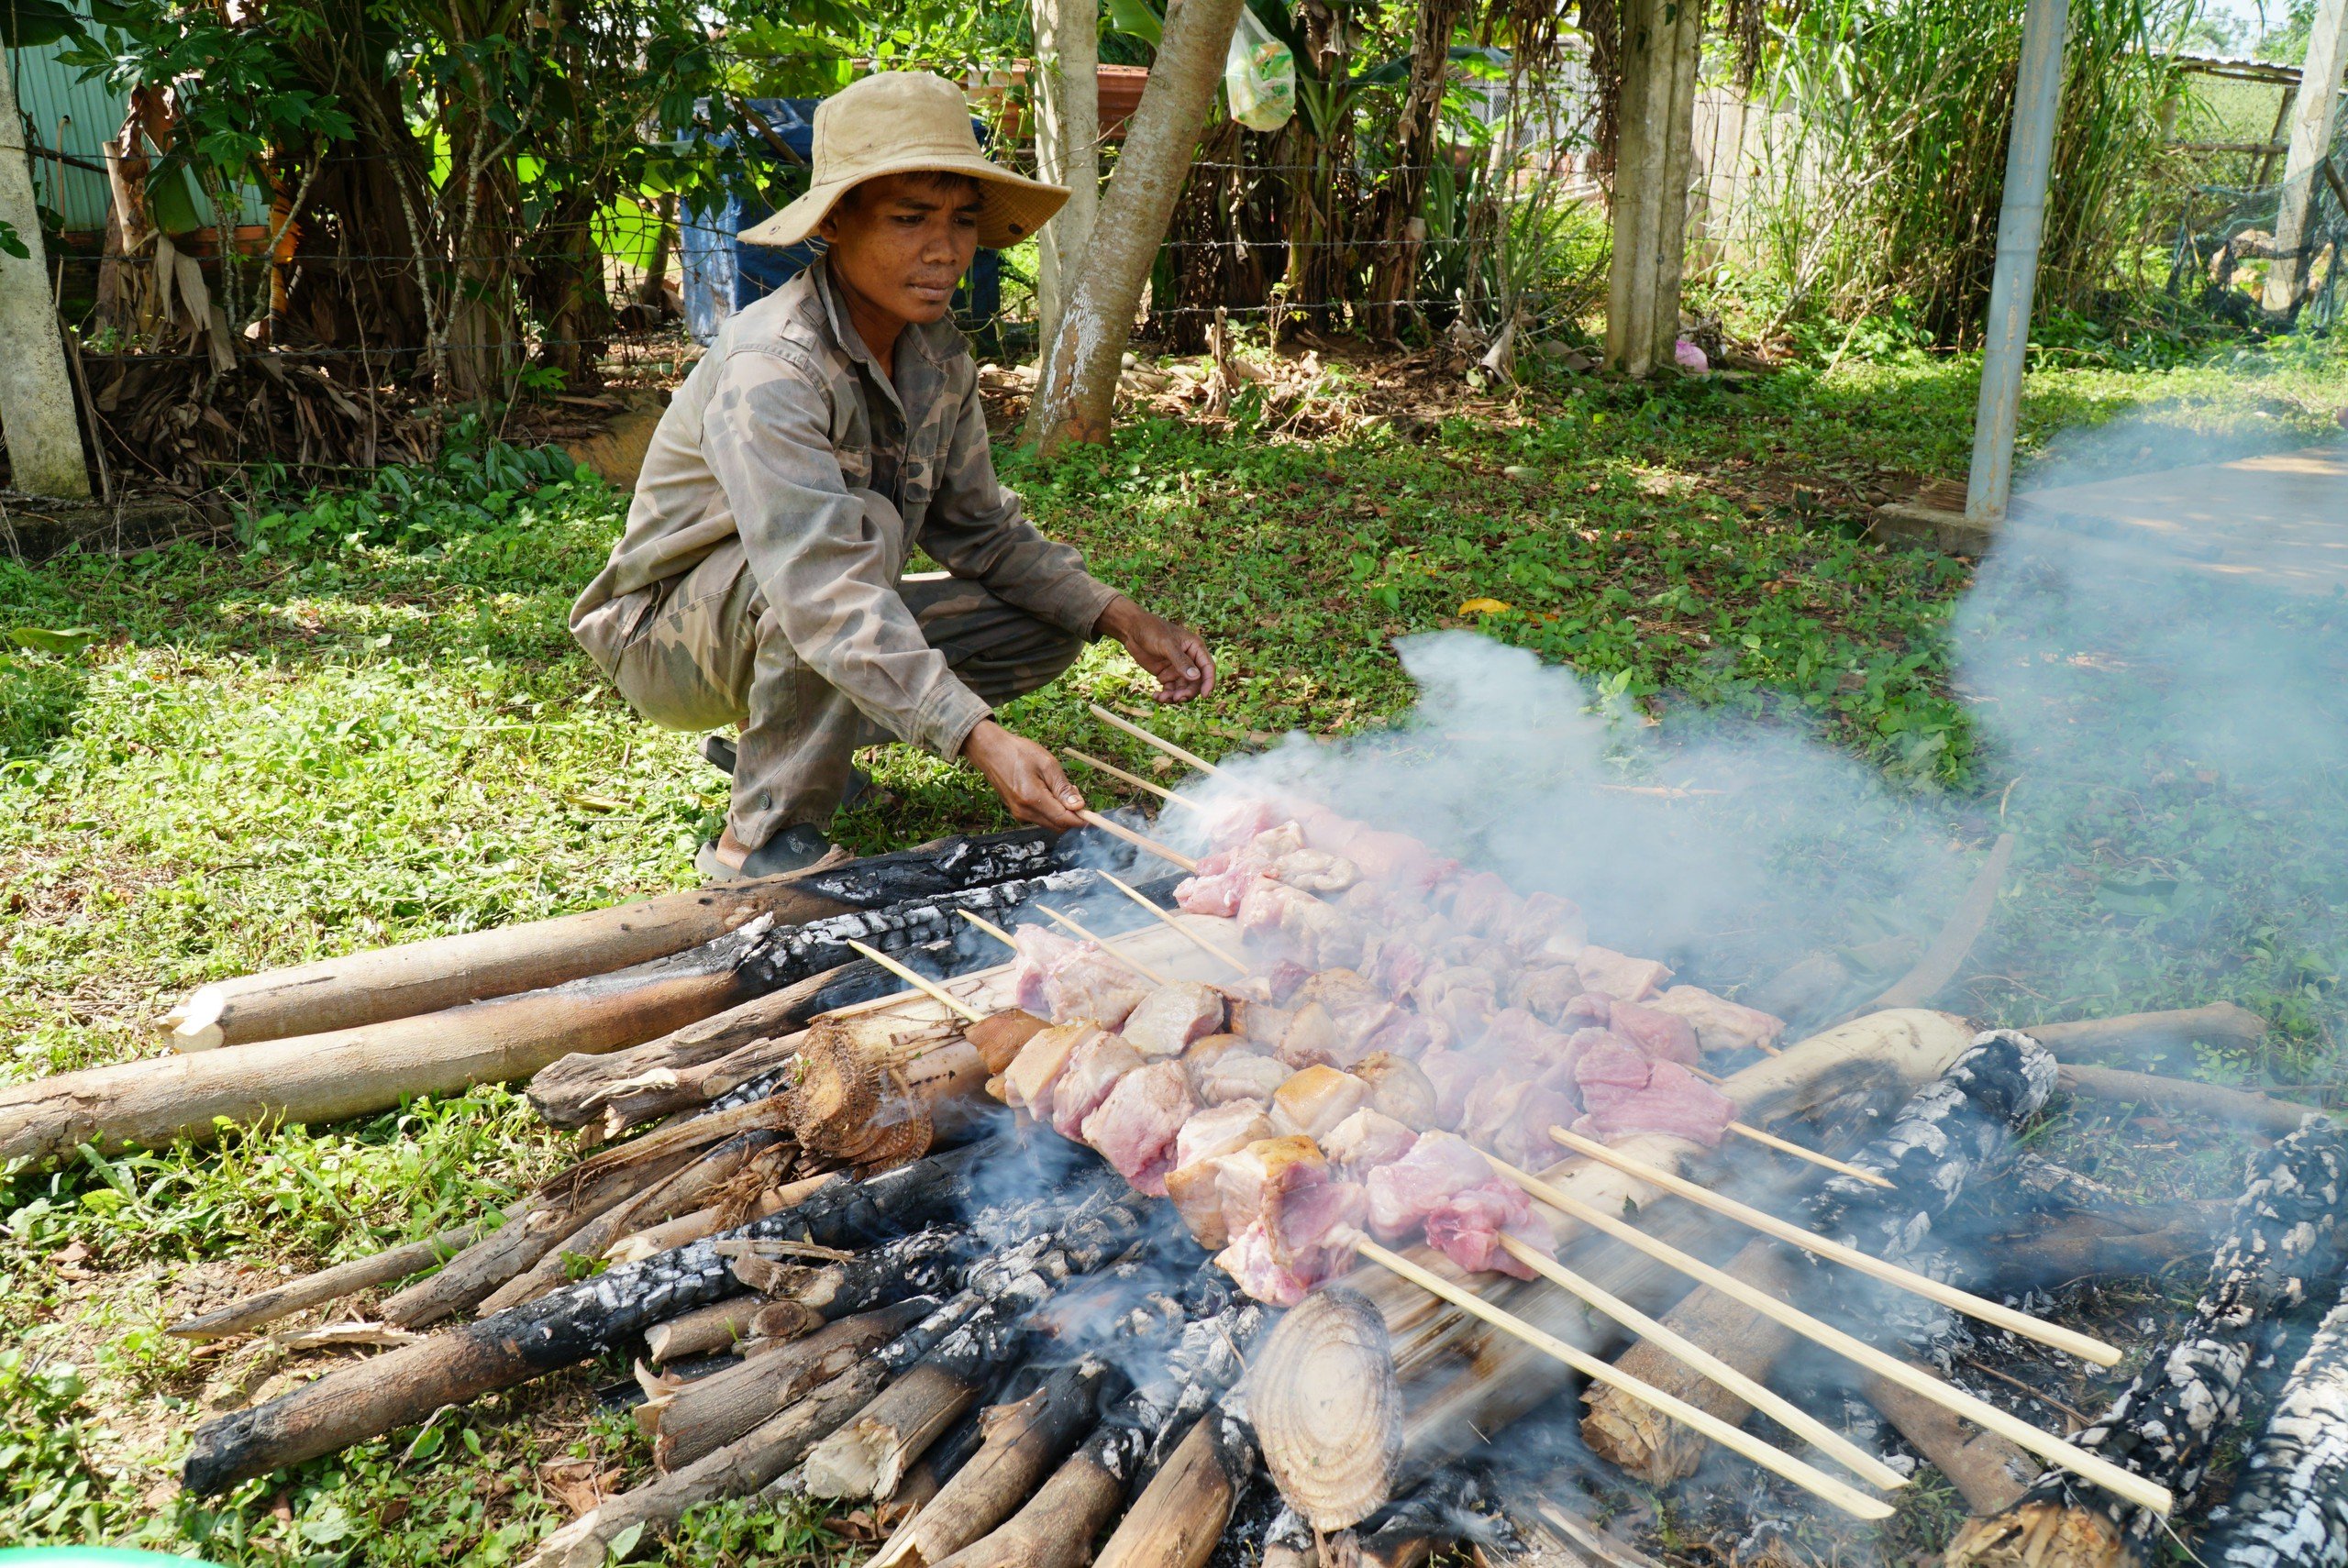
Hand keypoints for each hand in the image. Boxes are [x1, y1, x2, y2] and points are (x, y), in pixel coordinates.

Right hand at [963, 719, 1088, 830]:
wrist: (990, 751)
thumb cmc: (1019, 752)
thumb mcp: (1047, 764)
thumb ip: (1063, 787)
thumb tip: (1078, 806)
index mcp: (1032, 799)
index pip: (1063, 819)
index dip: (1080, 819)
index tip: (1093, 815)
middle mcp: (1025, 812)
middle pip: (1058, 825)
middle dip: (1072, 815)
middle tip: (1075, 793)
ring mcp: (1019, 814)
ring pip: (1050, 823)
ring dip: (1062, 812)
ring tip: (1061, 788)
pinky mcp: (1018, 812)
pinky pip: (1041, 818)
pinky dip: (1051, 810)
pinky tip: (1050, 792)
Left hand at [1095, 595, 1214, 702]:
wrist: (1131, 630)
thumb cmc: (1151, 630)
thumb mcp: (1167, 644)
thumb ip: (1181, 661)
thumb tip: (1196, 677)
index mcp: (1195, 648)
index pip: (1208, 668)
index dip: (1209, 682)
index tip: (1205, 696)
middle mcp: (1190, 659)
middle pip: (1196, 682)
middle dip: (1187, 692)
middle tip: (1176, 698)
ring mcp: (1177, 668)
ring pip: (1183, 688)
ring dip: (1174, 696)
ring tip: (1161, 697)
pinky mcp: (1166, 674)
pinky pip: (1170, 689)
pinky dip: (1164, 695)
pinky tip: (1155, 695)